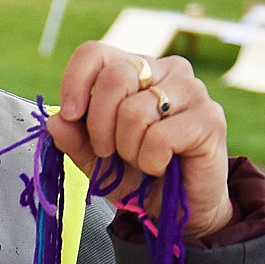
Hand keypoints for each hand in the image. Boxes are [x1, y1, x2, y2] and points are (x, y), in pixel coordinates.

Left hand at [46, 43, 232, 238]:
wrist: (177, 211)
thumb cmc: (139, 177)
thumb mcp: (96, 160)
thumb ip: (74, 139)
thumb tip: (55, 120)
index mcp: (135, 69)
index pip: (95, 52)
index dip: (75, 82)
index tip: (70, 116)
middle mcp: (165, 71)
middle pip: (114, 78)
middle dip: (100, 125)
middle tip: (109, 151)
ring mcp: (191, 91)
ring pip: (135, 110)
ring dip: (129, 149)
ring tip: (142, 161)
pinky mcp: (209, 118)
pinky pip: (160, 137)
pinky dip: (151, 161)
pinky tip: (162, 166)